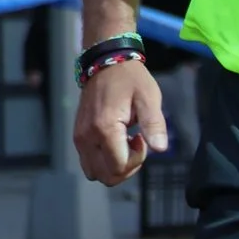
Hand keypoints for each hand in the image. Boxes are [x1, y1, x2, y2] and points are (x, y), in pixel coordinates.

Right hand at [72, 54, 165, 184]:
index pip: (119, 167)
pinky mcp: (78, 136)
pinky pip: (88, 162)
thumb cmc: (130, 79)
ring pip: (95, 173)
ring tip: (124, 144)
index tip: (141, 138)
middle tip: (135, 143)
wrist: (105, 62)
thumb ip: (154, 124)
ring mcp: (79, 138)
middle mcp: (87, 137)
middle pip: (106, 176)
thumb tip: (160, 149)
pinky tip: (115, 141)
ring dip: (113, 166)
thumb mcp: (148, 97)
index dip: (137, 160)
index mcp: (105, 129)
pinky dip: (103, 160)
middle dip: (126, 167)